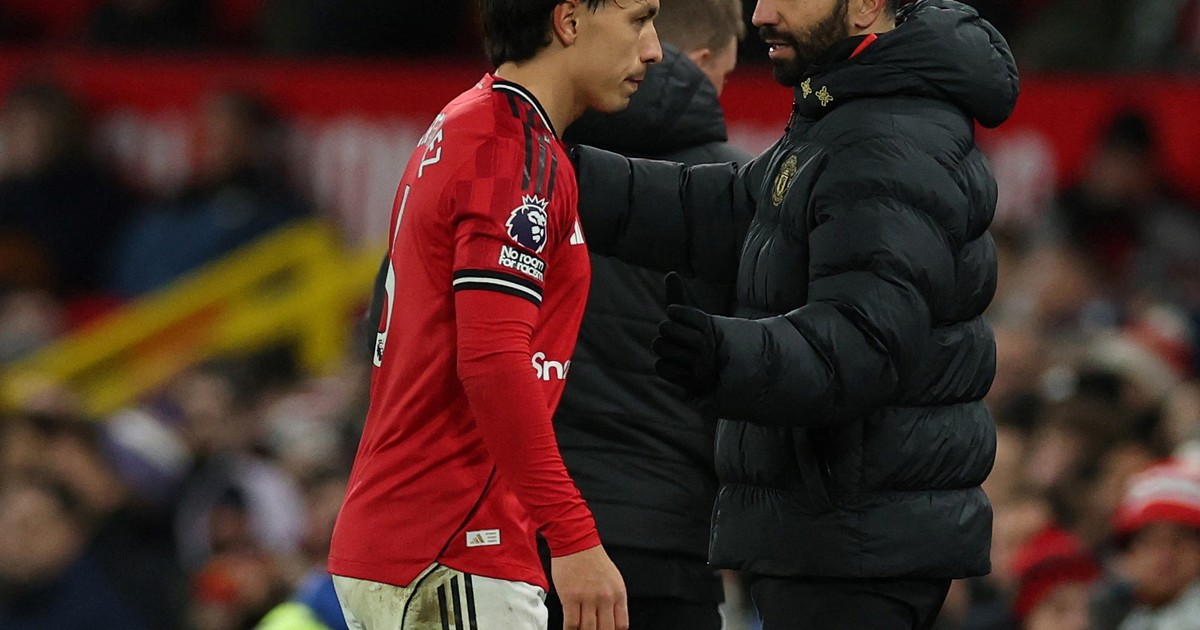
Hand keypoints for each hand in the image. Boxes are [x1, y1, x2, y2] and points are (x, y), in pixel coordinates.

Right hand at [550, 545, 628, 629]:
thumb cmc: (592, 558)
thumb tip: (611, 620)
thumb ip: (614, 599)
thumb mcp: (613, 578)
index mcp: (618, 593)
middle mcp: (605, 597)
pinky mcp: (570, 597)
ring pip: (588, 629)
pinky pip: (571, 623)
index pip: (621, 625)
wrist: (576, 542)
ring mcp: (588, 598)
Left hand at [652, 272, 725, 397]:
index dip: (672, 312)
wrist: (711, 370)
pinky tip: (675, 366)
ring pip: (661, 347)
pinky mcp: (690, 380)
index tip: (676, 315)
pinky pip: (661, 367)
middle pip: (664, 327)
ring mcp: (697, 362)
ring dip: (662, 349)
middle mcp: (704, 342)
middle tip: (673, 336)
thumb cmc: (694, 337)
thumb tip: (671, 273)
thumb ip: (678, 295)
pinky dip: (664, 366)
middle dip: (663, 331)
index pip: (674, 309)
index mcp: (704, 323)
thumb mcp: (689, 316)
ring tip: (674, 351)